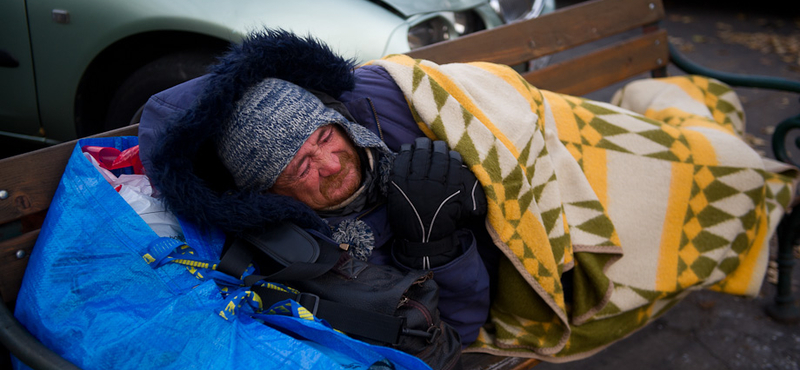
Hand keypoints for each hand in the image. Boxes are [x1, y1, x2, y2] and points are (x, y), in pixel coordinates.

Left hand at [388, 138, 485, 268]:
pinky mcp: (399, 185)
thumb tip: (464, 173)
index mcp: (449, 188)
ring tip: (421, 142)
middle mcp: (433, 183)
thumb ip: (461, 190)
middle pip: (436, 156)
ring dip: (421, 146)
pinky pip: (402, 163)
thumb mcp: (458, 209)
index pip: (452, 162)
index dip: (450, 154)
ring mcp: (415, 183)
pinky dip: (405, 153)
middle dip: (437, 147)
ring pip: (420, 156)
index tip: (449, 151)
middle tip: (435, 144)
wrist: (422, 240)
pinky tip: (407, 148)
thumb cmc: (442, 224)